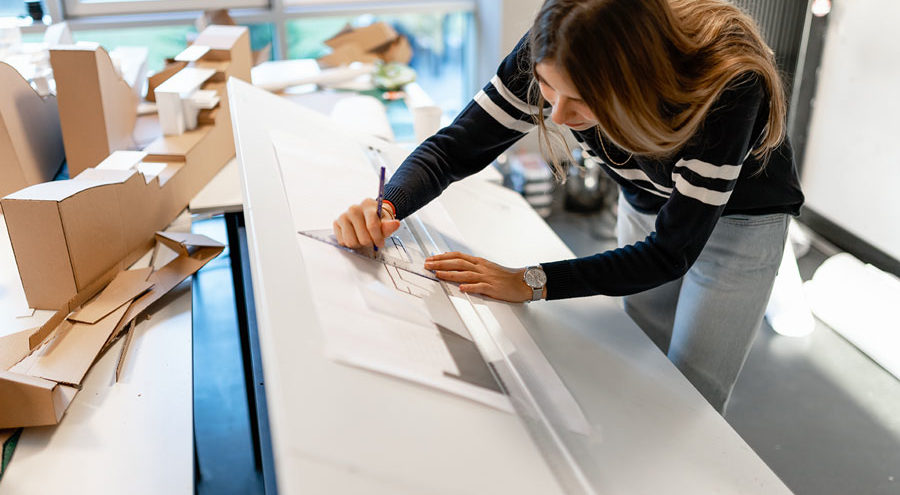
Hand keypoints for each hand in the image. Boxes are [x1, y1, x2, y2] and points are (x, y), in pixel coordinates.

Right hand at [333, 198, 400, 248]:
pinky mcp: (336, 223)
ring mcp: (343, 215)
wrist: (366, 215)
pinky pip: (342, 242)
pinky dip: (350, 243)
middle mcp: (353, 208)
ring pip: (351, 241)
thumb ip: (389, 225)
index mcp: (367, 204)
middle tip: (371, 240)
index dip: (377, 238)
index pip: (372, 226)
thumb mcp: (386, 221)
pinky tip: (354, 236)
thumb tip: (395, 224)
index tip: (380, 243)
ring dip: (359, 244)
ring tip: (363, 238)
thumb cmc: (377, 219)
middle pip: (362, 237)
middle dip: (369, 242)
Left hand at [424, 252, 542, 302]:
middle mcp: (481, 268)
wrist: (523, 281)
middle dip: (441, 263)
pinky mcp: (493, 288)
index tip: (431, 258)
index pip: (457, 256)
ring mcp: (487, 277)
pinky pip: (480, 287)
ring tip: (438, 274)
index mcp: (479, 262)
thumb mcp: (487, 267)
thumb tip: (456, 266)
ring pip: (465, 274)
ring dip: (450, 274)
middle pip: (458, 263)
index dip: (443, 257)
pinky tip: (462, 288)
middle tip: (428, 265)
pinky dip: (470, 287)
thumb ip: (472, 267)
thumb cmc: (505, 276)